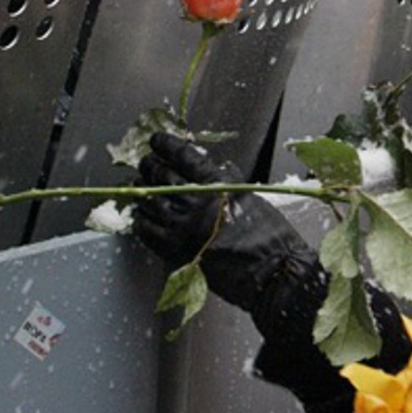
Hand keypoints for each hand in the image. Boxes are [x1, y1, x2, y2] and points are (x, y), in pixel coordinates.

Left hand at [134, 133, 313, 310]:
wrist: (271, 271)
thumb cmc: (268, 234)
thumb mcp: (248, 195)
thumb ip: (226, 179)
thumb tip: (212, 166)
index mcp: (214, 184)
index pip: (182, 156)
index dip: (166, 145)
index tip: (157, 141)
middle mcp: (194, 202)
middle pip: (160, 175)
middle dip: (150, 165)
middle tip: (147, 163)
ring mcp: (181, 227)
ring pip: (148, 201)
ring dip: (142, 190)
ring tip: (140, 185)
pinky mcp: (174, 251)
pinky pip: (146, 231)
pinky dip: (141, 220)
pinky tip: (142, 215)